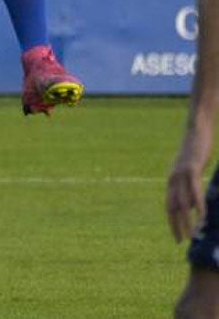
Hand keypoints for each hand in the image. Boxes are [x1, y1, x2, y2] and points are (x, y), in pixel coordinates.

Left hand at [168, 124, 213, 242]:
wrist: (196, 129)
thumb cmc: (196, 151)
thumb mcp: (191, 171)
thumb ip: (189, 186)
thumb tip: (192, 204)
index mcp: (171, 180)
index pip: (168, 206)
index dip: (172, 222)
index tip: (176, 237)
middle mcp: (172, 178)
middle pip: (172, 207)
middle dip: (177, 225)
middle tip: (183, 241)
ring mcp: (180, 173)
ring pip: (182, 201)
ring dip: (187, 220)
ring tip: (193, 235)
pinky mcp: (191, 168)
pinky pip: (194, 189)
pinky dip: (198, 203)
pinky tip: (202, 215)